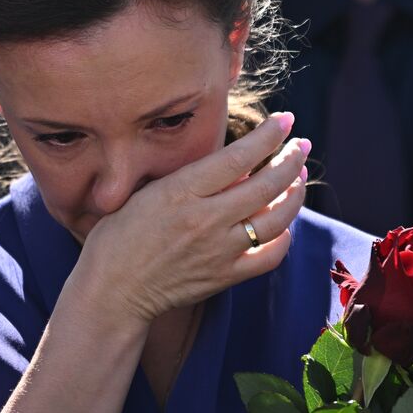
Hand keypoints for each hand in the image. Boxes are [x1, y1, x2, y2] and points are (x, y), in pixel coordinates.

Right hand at [72, 112, 309, 323]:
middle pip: (266, 184)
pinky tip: (285, 225)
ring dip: (294, 194)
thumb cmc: (119, 237)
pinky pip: (269, 256)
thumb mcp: (147, 193)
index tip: (285, 120)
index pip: (238, 157)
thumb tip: (233, 161)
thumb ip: (190, 178)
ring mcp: (218, 250)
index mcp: (181, 192)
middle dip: (291, 159)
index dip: (269, 136)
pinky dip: (284, 238)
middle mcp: (205, 220)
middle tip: (300, 145)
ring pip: (276, 219)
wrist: (111, 292)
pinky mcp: (224, 277)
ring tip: (298, 178)